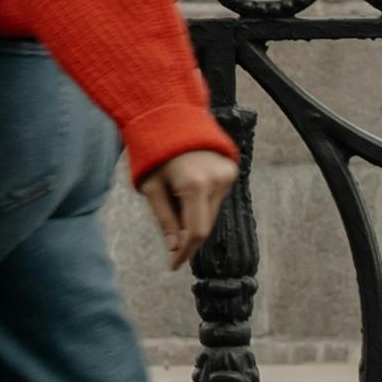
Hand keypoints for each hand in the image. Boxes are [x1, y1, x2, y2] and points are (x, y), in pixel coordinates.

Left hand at [143, 147, 241, 263]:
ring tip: (173, 198)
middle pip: (205, 225)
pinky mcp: (231, 169)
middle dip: (187, 237)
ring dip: (194, 218)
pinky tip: (186, 188)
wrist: (171, 115)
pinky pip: (216, 198)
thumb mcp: (151, 187)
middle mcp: (216, 180)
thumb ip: (164, 219)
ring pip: (212, 212)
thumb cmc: (153, 151)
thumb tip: (173, 248)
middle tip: (170, 239)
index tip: (173, 266)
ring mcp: (227, 174)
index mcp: (195, 185)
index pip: (196, 232)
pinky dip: (202, 203)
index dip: (185, 253)